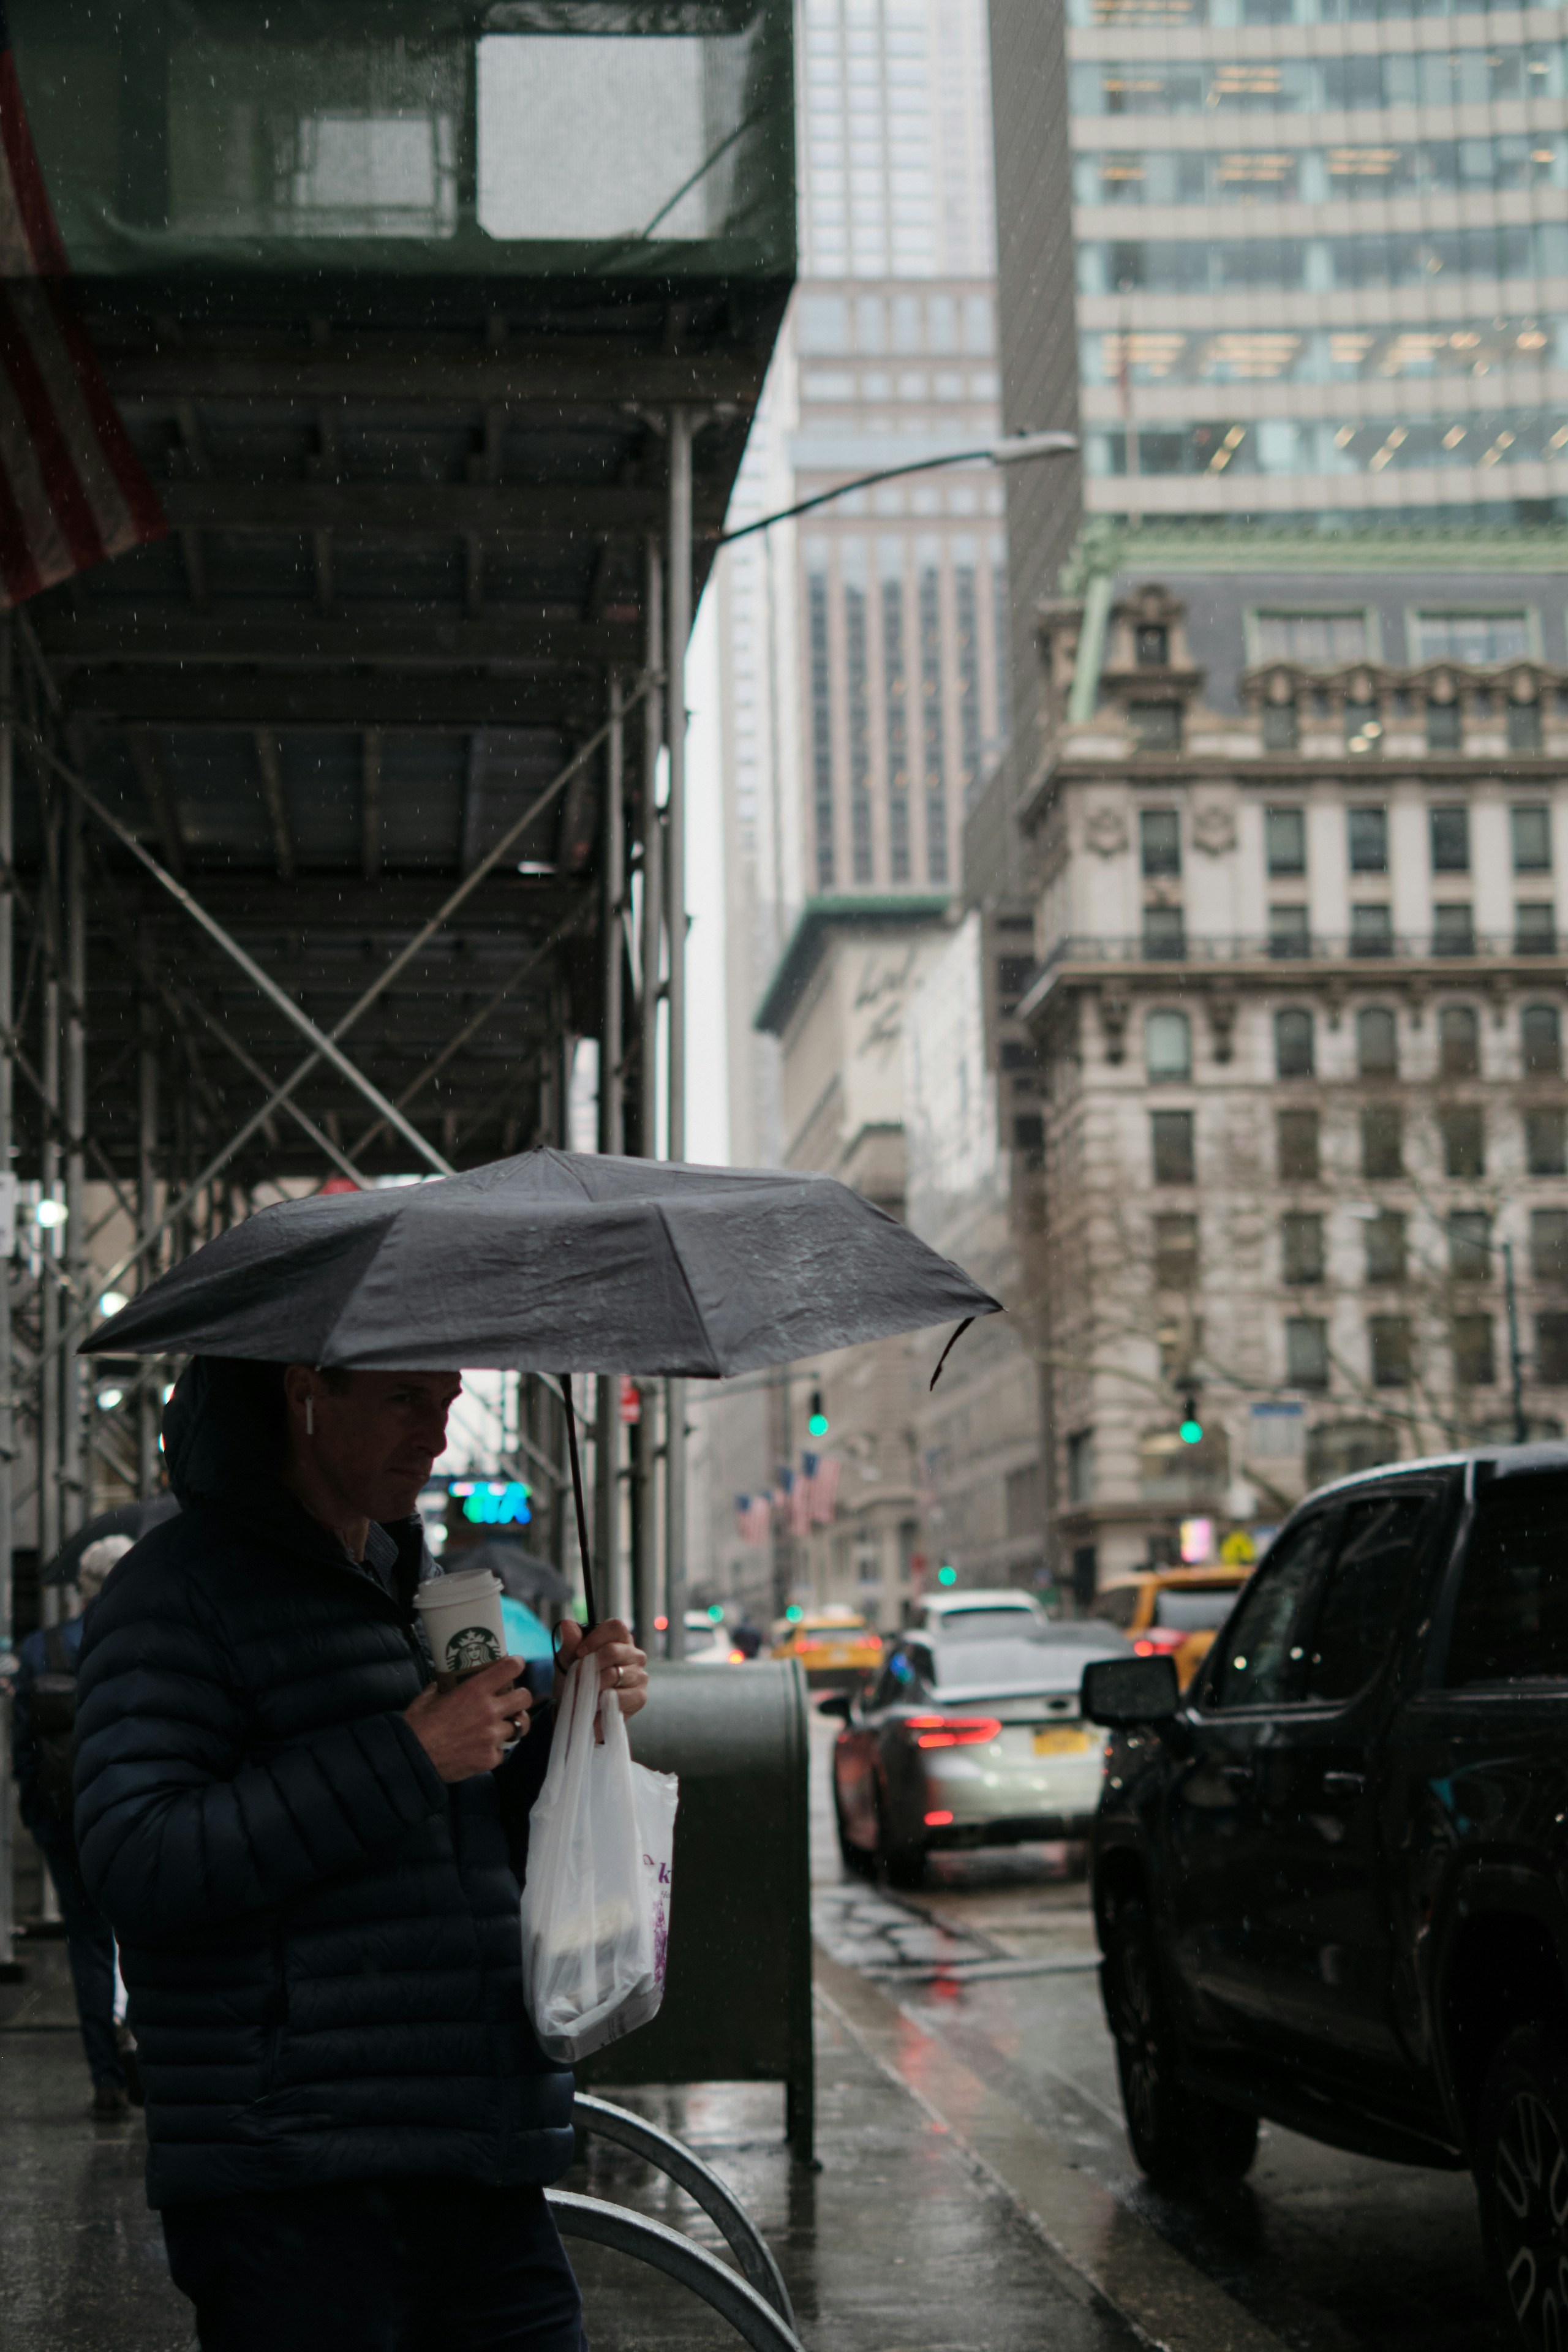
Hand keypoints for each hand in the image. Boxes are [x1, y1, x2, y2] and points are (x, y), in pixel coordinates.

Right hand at [403, 1658, 532, 1781]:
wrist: (413, 1757)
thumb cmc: (418, 1725)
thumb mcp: (430, 1696)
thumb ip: (446, 1686)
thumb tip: (449, 1681)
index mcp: (475, 1690)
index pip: (510, 1668)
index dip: (516, 1664)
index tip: (515, 1665)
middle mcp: (489, 1711)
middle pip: (524, 1698)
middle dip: (520, 1697)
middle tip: (512, 1700)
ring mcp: (492, 1736)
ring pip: (520, 1726)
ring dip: (512, 1724)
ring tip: (504, 1725)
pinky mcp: (490, 1758)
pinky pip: (502, 1751)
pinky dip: (495, 1749)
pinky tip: (483, 1748)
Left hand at [554, 1617, 648, 1726]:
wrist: (577, 1710)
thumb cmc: (576, 1680)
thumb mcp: (567, 1661)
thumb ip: (570, 1643)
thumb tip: (566, 1624)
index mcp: (619, 1639)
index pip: (615, 1627)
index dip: (596, 1638)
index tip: (579, 1653)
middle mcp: (634, 1654)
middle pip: (613, 1651)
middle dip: (590, 1666)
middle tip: (576, 1678)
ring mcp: (639, 1675)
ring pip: (614, 1674)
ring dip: (593, 1686)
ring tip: (584, 1694)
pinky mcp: (639, 1696)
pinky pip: (619, 1696)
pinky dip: (601, 1702)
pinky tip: (595, 1706)